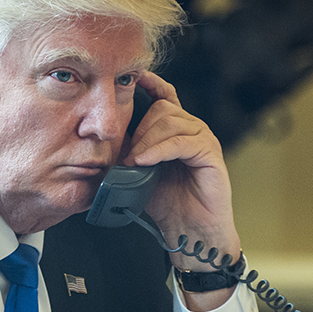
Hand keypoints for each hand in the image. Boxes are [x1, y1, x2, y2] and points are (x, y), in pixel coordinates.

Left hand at [125, 72, 240, 310]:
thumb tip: (101, 139)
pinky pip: (182, 141)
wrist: (190, 233)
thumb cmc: (166, 205)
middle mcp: (192, 130)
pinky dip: (160, 149)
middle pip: (162, 108)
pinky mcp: (211, 155)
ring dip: (146, 140)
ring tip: (134, 162)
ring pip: (171, 122)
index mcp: (176, 131)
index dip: (150, 84)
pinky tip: (145, 161)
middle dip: (139, 128)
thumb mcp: (139, 174)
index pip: (165, 96)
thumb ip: (127, 153)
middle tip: (126, 156)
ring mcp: (204, 140)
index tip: (130, 78)